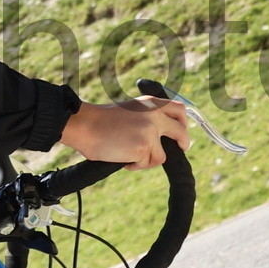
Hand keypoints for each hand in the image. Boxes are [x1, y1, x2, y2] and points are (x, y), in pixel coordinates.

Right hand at [60, 95, 190, 168]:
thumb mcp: (131, 112)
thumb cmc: (101, 122)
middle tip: (181, 148)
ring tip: (126, 153)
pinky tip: (120, 156)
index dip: (183, 123)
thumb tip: (161, 136)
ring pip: (161, 155)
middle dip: (183, 143)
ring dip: (146, 159)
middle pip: (180, 131)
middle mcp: (154, 114)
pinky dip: (134, 164)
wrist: (85, 125)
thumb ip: (148, 118)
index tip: (181, 132)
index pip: (179, 109)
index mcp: (151, 103)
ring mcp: (151, 130)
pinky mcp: (145, 146)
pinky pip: (146, 163)